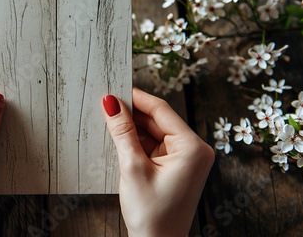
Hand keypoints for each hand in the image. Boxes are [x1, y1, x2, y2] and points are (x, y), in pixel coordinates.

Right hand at [102, 87, 213, 236]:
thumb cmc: (152, 214)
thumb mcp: (132, 167)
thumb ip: (122, 132)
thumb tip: (111, 103)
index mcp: (192, 148)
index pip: (162, 111)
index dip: (136, 98)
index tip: (115, 88)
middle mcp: (194, 150)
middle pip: (159, 120)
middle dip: (133, 113)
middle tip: (107, 104)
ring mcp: (186, 159)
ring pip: (155, 132)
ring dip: (134, 128)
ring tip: (110, 121)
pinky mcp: (176, 167)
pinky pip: (155, 145)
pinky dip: (138, 141)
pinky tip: (120, 137)